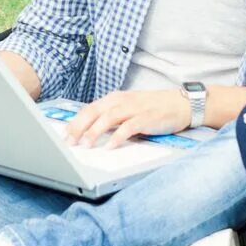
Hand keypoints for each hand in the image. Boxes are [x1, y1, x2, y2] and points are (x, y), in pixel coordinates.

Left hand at [63, 89, 189, 147]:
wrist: (181, 104)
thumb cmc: (153, 108)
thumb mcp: (128, 108)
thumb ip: (111, 116)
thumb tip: (90, 131)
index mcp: (114, 99)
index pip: (88, 109)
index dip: (74, 122)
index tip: (64, 136)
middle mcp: (121, 101)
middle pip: (93, 112)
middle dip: (78, 127)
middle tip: (69, 142)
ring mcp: (134, 109)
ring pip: (107, 118)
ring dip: (94, 132)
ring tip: (85, 145)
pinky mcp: (146, 118)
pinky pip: (128, 127)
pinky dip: (118, 137)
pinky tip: (110, 146)